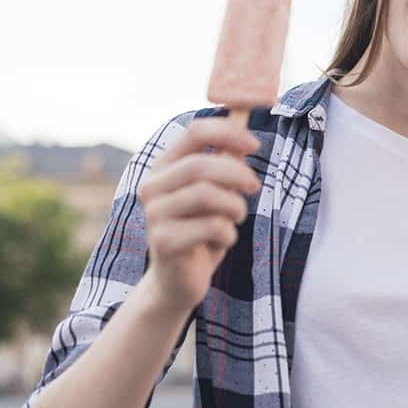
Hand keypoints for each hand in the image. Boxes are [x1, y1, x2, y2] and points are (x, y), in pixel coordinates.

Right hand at [137, 118, 260, 314]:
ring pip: (208, 195)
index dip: (228, 132)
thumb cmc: (202, 228)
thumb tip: (246, 127)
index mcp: (165, 166)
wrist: (178, 280)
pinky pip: (211, 226)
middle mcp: (152, 186)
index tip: (255, 145)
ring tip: (235, 218)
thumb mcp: (218, 191)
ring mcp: (154, 214)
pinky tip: (223, 240)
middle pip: (201, 164)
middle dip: (238, 174)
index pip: (194, 132)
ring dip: (235, 207)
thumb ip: (227, 160)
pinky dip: (228, 233)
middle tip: (255, 187)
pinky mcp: (163, 241)